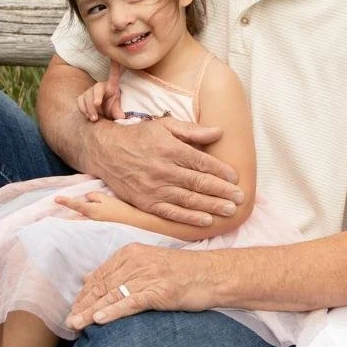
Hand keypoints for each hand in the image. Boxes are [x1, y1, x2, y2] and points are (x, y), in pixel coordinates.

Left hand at [55, 189, 146, 226]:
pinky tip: (78, 217)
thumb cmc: (119, 208)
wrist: (131, 221)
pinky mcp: (97, 226)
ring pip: (79, 219)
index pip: (75, 205)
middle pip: (73, 216)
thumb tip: (86, 198)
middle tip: (54, 209)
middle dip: (65, 213)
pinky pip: (85, 221)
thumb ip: (93, 196)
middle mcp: (89, 219)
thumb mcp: (106, 198)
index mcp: (91, 211)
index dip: (65, 201)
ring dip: (72, 216)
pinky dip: (80, 219)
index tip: (56, 198)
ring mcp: (93, 224)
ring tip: (63, 214)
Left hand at [65, 243, 212, 330]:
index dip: (84, 294)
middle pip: (102, 285)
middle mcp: (137, 261)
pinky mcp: (160, 291)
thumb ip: (122, 271)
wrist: (215, 274)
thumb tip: (90, 280)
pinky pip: (131, 302)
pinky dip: (113, 311)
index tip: (73, 309)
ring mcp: (148, 275)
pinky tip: (99, 320)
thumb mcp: (151, 264)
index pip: (100, 275)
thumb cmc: (185, 272)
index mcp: (132, 253)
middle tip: (68, 322)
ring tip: (76, 324)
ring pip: (112, 295)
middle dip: (83, 305)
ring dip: (91, 311)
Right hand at [77, 63, 124, 121]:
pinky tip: (88, 116)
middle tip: (97, 104)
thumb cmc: (112, 109)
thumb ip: (118, 112)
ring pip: (86, 96)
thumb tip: (121, 117)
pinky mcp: (82, 98)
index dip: (114, 67)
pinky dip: (83, 109)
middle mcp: (100, 87)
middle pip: (96, 89)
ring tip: (94, 118)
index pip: (113, 75)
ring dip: (89, 108)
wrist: (102, 115)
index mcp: (111, 87)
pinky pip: (80, 101)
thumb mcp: (117, 111)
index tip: (115, 59)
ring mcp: (90, 92)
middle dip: (96, 96)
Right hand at [82, 114, 241, 225]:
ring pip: (188, 200)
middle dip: (222, 191)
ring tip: (230, 211)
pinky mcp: (146, 202)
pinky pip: (171, 213)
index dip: (221, 171)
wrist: (106, 152)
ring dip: (212, 206)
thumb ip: (192, 130)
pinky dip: (189, 218)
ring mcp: (154, 188)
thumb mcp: (165, 125)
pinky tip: (206, 221)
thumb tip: (219, 131)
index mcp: (170, 149)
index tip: (236, 177)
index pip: (202, 162)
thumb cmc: (140, 136)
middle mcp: (163, 170)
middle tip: (240, 197)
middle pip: (199, 183)